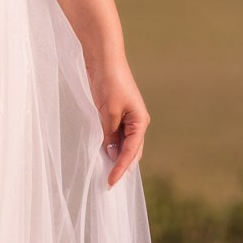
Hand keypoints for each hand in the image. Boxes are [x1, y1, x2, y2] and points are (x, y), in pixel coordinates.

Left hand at [87, 56, 148, 188]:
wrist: (103, 58)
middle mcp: (137, 121)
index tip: (110, 182)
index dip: (121, 168)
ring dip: (115, 156)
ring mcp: (126, 117)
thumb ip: (110, 135)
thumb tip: (111, 153)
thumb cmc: (110, 82)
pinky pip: (114, 134)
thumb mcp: (108, 113)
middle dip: (121, 167)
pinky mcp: (115, 113)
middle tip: (108, 184)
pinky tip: (102, 152)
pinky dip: (109, 144)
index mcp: (140, 121)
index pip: (131, 152)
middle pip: (131, 151)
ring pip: (123, 144)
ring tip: (104, 173)